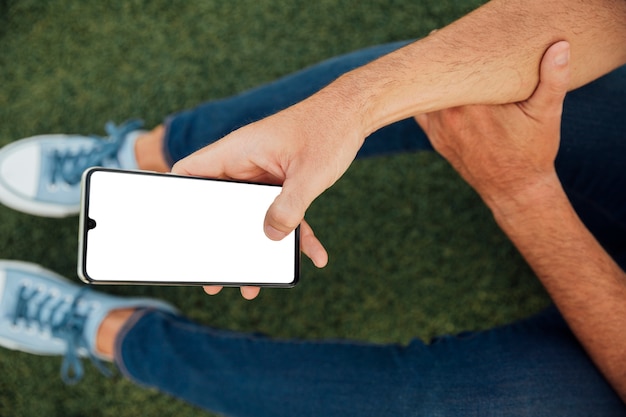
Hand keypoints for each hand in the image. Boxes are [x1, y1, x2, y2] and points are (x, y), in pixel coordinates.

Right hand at [172, 87, 366, 298]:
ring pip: (251, 216)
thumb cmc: (328, 129)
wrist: (354, 114)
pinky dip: (296, 234)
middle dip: (218, 242)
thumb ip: (289, 206)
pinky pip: (282, 212)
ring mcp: (264, 175)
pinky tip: (316, 256)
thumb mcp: (309, 173)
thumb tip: (270, 237)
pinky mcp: (284, 182)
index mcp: (237, 152)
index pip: (189, 172)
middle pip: (218, 204)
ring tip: (252, 286)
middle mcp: (244, 164)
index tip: (174, 231)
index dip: (175, 197)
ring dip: (256, 248)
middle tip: (214, 278)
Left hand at [415, 41, 570, 206]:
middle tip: (460, 49)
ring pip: (425, 94)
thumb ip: (553, 79)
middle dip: (447, 62)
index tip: (471, 42)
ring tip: (449, 68)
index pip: (456, 64)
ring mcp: (439, 129)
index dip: (461, 49)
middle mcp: (449, 115)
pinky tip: (436, 90)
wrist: (515, 190)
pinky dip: (425, 99)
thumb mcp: (546, 114)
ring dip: (434, 80)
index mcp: (473, 104)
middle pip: (437, 76)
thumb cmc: (533, 151)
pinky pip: (421, 113)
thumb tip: (559, 47)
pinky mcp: (436, 140)